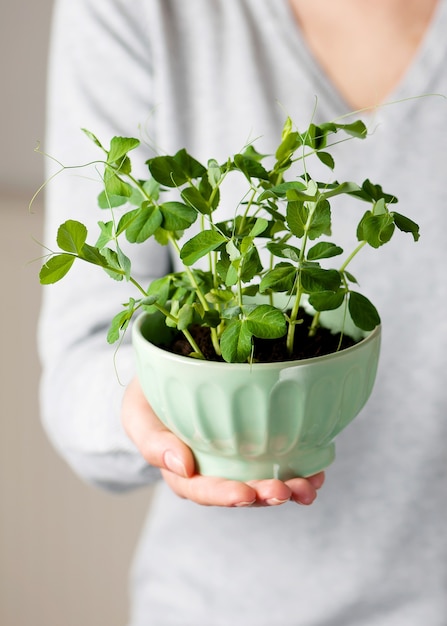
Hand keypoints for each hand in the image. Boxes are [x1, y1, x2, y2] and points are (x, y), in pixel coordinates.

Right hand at [121, 377, 324, 506]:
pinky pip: (279, 460)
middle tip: (286, 490)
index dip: (224, 495)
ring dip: (289, 488)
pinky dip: (301, 467)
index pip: (202, 489)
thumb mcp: (137, 414)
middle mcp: (213, 469)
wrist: (164, 378)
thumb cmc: (147, 397)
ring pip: (263, 481)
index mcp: (182, 470)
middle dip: (264, 495)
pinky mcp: (255, 443)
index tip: (245, 493)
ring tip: (309, 487)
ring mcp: (236, 458)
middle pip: (240, 491)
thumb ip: (153, 441)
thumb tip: (182, 466)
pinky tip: (318, 469)